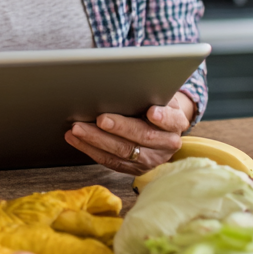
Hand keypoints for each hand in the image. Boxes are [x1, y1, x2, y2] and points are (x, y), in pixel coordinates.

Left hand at [63, 92, 195, 175]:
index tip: (151, 112)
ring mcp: (151, 159)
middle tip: (100, 119)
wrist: (159, 128)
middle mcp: (166, 144)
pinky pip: (111, 162)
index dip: (162, 118)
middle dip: (119, 128)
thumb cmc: (154, 104)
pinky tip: (76, 139)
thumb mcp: (160, 96)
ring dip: (97, 140)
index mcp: (176, 123)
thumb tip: (129, 84)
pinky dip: (91, 149)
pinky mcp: (134, 169)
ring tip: (78, 129)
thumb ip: (150, 93)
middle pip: (142, 137)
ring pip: (123, 152)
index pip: (171, 121)